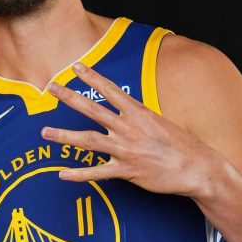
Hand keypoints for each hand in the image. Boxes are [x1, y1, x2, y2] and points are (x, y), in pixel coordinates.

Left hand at [43, 62, 212, 195]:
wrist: (196, 168)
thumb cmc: (180, 145)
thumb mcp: (159, 122)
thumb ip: (138, 117)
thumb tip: (125, 112)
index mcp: (138, 113)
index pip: (110, 90)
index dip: (92, 77)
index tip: (76, 66)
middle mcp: (129, 128)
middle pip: (93, 110)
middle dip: (70, 98)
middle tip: (51, 88)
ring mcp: (126, 150)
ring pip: (89, 140)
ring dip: (65, 136)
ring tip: (45, 132)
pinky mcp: (127, 171)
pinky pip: (98, 172)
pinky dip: (79, 175)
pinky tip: (62, 175)